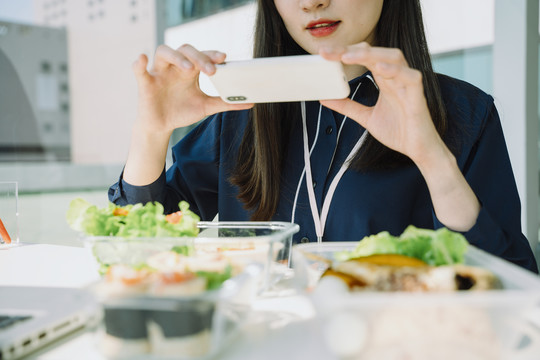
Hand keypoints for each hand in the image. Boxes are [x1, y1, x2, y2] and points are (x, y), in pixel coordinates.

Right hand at [132, 44, 252, 134]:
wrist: (161, 126)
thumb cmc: (182, 111)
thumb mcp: (206, 107)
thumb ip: (226, 103)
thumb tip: (251, 103)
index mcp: (190, 70)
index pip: (202, 55)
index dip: (211, 54)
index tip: (224, 58)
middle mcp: (175, 67)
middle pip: (186, 50)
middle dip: (199, 57)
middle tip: (211, 70)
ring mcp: (159, 73)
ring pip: (164, 52)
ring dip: (177, 58)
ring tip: (189, 69)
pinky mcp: (145, 83)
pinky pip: (139, 69)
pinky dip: (139, 63)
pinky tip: (143, 59)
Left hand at [319, 42, 443, 165]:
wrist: (418, 150)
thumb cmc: (398, 131)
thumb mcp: (365, 117)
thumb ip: (347, 106)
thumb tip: (324, 98)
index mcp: (384, 79)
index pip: (364, 56)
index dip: (344, 52)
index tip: (323, 53)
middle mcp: (395, 77)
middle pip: (375, 52)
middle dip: (351, 49)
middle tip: (328, 51)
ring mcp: (407, 85)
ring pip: (394, 57)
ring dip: (370, 54)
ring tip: (347, 56)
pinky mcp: (417, 96)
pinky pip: (411, 77)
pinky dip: (396, 70)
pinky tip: (380, 68)